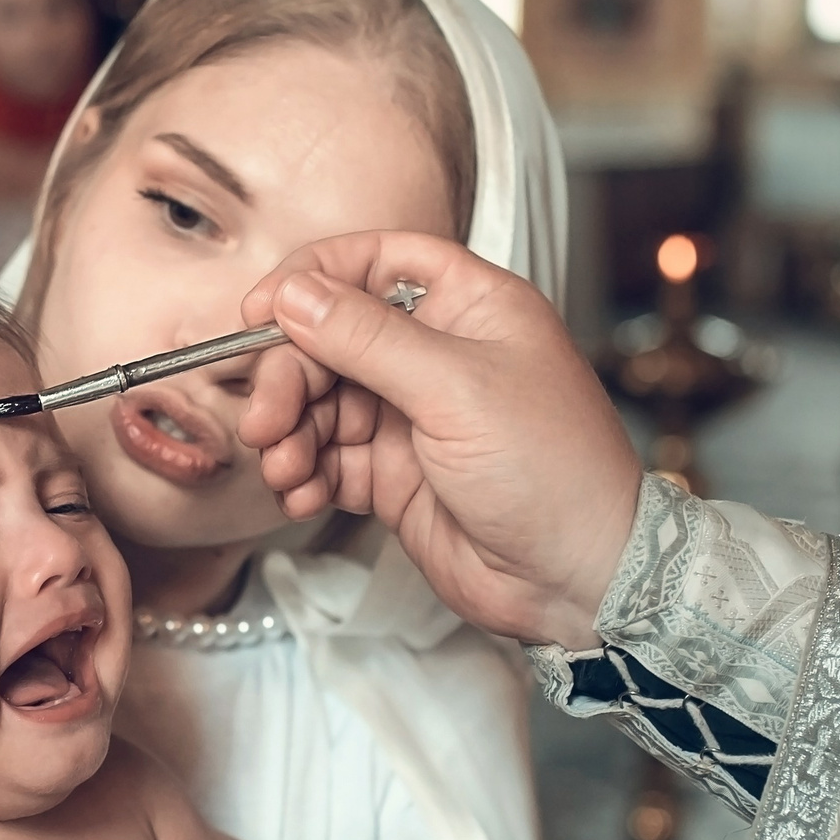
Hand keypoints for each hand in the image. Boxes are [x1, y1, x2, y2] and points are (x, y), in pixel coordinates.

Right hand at [235, 232, 643, 650]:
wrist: (577, 578)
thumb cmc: (555, 471)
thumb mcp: (456, 388)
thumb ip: (367, 338)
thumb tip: (296, 294)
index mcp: (470, 307)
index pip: (376, 261)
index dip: (314, 277)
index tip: (262, 310)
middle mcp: (438, 354)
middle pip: (332, 338)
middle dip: (290, 377)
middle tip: (267, 419)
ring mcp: (414, 417)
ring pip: (322, 403)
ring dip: (291, 433)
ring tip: (286, 469)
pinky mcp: (396, 475)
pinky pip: (329, 460)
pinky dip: (305, 474)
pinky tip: (301, 493)